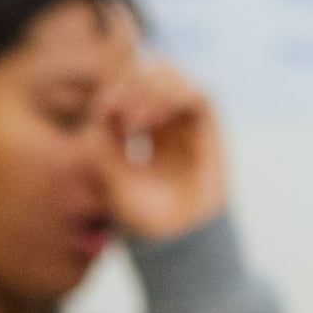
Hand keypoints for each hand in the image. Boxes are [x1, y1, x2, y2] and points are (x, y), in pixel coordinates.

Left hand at [98, 54, 228, 243]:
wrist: (175, 239)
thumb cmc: (141, 213)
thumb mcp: (107, 171)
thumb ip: (102, 135)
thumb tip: (107, 100)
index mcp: (143, 128)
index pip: (131, 85)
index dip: (116, 88)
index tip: (104, 111)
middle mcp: (168, 120)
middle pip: (152, 73)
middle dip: (132, 83)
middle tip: (118, 111)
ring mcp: (189, 123)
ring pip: (174, 76)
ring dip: (151, 87)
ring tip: (135, 119)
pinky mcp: (210, 130)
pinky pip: (198, 93)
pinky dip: (174, 95)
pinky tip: (152, 119)